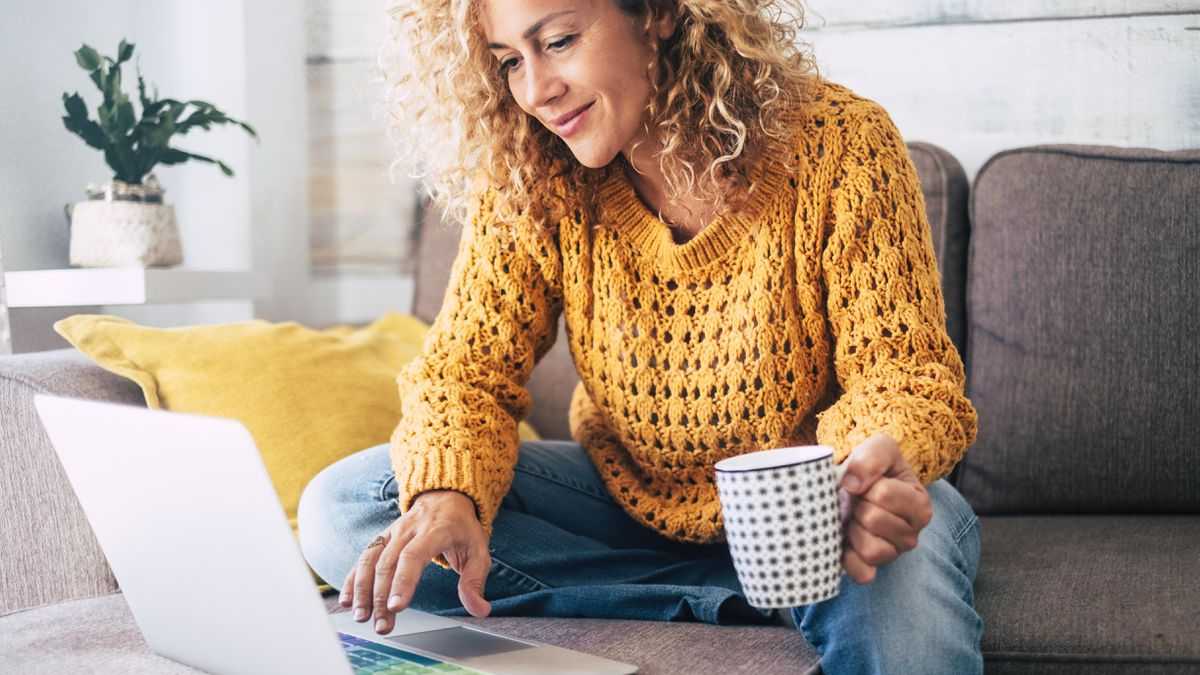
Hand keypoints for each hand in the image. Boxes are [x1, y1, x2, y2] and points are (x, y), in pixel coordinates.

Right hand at [340, 489, 491, 633]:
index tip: (396, 607)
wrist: (446, 496)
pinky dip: (352, 579)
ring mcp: (392, 532)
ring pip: (371, 559)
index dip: (403, 581)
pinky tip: (348, 601)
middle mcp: (409, 529)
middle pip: (388, 563)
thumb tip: (479, 609)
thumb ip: (475, 581)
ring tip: (361, 617)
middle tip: (382, 625)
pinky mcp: (382, 538)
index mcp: (435, 530)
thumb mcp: (478, 550)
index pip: (414, 556)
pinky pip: (364, 557)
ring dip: (362, 590)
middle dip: (381, 597)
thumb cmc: (462, 528)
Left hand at [836, 433, 932, 583]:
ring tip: (853, 518)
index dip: (866, 485)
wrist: (856, 484)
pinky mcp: (872, 569)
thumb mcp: (880, 447)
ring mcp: (893, 554)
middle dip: (857, 506)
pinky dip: (848, 559)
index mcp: (919, 504)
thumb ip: (872, 456)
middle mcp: (912, 534)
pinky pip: (862, 574)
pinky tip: (845, 540)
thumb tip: (852, 485)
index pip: (884, 494)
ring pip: (871, 550)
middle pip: (874, 520)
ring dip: (853, 530)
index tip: (866, 483)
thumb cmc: (873, 467)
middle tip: (857, 501)